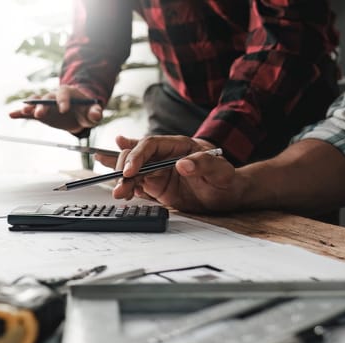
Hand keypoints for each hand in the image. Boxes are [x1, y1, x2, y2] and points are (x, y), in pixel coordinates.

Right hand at [8, 85, 102, 133]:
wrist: (78, 115)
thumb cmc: (86, 111)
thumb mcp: (93, 113)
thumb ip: (95, 113)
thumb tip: (96, 114)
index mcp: (68, 92)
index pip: (64, 94)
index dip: (63, 101)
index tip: (63, 110)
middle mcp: (54, 96)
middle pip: (47, 98)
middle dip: (43, 105)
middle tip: (39, 113)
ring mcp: (46, 105)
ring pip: (37, 103)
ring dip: (31, 106)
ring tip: (24, 111)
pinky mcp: (41, 114)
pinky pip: (30, 113)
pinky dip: (21, 113)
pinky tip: (12, 115)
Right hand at [110, 135, 243, 212]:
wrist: (226, 196)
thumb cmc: (226, 179)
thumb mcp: (221, 171)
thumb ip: (204, 164)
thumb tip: (182, 164)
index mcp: (177, 145)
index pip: (150, 145)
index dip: (137, 155)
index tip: (129, 171)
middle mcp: (164, 155)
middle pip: (136, 156)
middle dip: (124, 170)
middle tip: (121, 187)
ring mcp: (158, 170)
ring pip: (133, 171)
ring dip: (123, 181)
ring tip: (118, 194)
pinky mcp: (156, 185)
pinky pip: (136, 183)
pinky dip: (127, 187)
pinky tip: (122, 191)